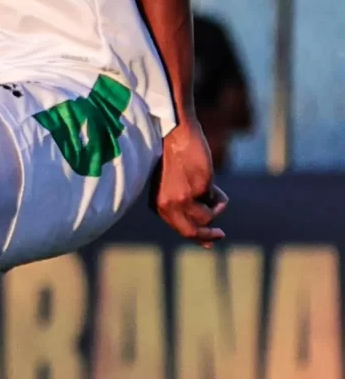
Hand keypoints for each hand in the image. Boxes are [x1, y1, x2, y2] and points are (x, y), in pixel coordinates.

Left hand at [153, 120, 226, 245]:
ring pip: (209, 218)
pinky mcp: (200, 188)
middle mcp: (167, 205)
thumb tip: (205, 237)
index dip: (197, 237)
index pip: (179, 230)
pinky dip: (218, 194)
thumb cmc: (174, 159)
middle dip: (209, 235)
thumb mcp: (172, 188)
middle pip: (192, 232)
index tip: (208, 243)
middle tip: (221, 234)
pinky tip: (209, 177)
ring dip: (216, 207)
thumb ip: (184, 208)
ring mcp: (183, 198)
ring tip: (211, 187)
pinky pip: (217, 202)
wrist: (175, 134)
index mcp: (158, 205)